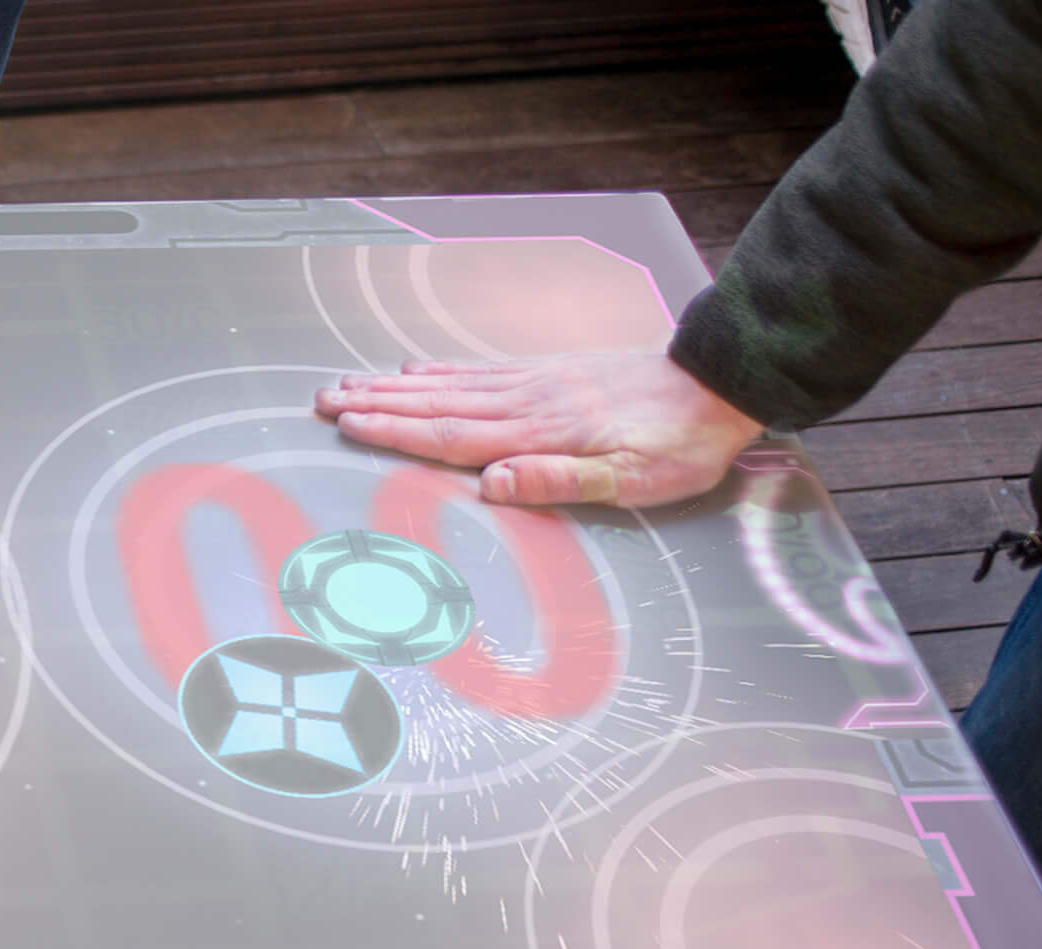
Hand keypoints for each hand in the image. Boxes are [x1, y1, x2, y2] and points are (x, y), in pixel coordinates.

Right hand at [311, 352, 766, 507]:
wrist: (719, 385)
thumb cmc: (680, 443)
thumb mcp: (634, 480)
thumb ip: (561, 480)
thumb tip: (494, 484)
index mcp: (538, 434)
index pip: (451, 436)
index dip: (395, 432)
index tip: (346, 425)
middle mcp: (525, 402)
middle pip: (435, 405)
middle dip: (374, 404)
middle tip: (322, 399)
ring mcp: (534, 383)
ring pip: (448, 385)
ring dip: (393, 386)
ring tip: (347, 383)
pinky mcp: (548, 374)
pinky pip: (477, 371)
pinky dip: (438, 371)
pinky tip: (414, 370)